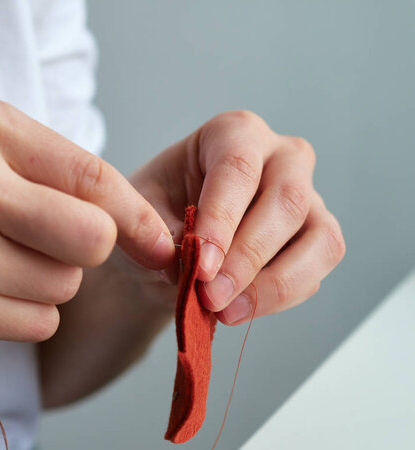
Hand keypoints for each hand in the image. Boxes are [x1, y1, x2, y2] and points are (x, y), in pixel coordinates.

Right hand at [0, 93, 173, 340]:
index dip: (138, 217)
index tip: (161, 241)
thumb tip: (127, 219)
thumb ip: (48, 166)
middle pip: (93, 240)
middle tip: (53, 239)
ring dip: (50, 279)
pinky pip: (39, 322)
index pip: (93, 177)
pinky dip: (27, 311)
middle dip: (88, 248)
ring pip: (66, 286)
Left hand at [130, 110, 345, 324]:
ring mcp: (307, 197)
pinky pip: (315, 271)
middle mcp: (280, 157)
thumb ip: (160, 232)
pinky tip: (240, 309)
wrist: (164, 243)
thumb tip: (191, 266)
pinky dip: (279, 297)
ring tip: (225, 311)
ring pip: (319, 238)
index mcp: (232, 134)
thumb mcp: (140, 214)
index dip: (221, 219)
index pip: (237, 167)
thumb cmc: (154, 214)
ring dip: (272, 284)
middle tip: (210, 295)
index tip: (200, 266)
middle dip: (247, 256)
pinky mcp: (317, 237)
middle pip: (286, 200)